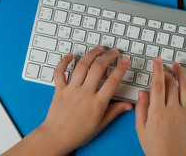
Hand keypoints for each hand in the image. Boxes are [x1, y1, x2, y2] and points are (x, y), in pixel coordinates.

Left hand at [3, 46, 131, 155]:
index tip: (125, 60)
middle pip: (98, 68)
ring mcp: (71, 89)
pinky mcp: (59, 89)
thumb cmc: (78, 133)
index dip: (121, 68)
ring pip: (82, 66)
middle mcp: (85, 93)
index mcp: (97, 103)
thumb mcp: (100, 125)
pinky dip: (64, 62)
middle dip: (108, 56)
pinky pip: (60, 72)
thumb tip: (129, 105)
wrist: (56, 137)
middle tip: (114, 52)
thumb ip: (115, 112)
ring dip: (91, 54)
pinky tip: (70, 55)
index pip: (113, 81)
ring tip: (98, 48)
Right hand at [135, 56, 185, 155]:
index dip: (157, 69)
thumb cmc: (154, 147)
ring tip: (177, 66)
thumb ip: (141, 108)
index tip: (157, 60)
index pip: (158, 84)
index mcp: (158, 111)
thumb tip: (142, 92)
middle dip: (166, 71)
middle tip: (162, 65)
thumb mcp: (140, 128)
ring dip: (182, 74)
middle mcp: (173, 110)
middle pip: (171, 84)